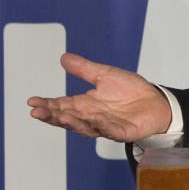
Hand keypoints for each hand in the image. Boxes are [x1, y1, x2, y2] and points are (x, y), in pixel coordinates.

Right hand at [27, 53, 172, 142]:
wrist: (156, 101)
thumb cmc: (131, 91)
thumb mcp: (105, 75)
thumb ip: (84, 69)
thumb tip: (63, 57)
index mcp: (86, 104)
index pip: (62, 105)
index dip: (47, 104)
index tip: (32, 101)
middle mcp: (92, 117)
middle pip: (68, 118)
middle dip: (52, 115)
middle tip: (37, 112)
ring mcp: (107, 126)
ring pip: (86, 127)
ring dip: (73, 122)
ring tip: (61, 114)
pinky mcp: (123, 132)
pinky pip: (111, 131)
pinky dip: (103, 126)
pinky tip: (96, 119)